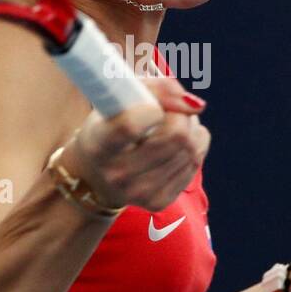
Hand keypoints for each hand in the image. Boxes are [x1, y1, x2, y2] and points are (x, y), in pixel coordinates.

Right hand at [61, 76, 210, 212]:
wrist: (95, 175)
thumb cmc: (109, 125)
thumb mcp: (118, 99)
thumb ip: (155, 89)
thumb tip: (195, 104)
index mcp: (99, 145)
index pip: (131, 125)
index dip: (153, 107)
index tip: (154, 105)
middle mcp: (117, 174)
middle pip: (176, 135)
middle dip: (180, 114)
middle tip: (170, 110)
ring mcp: (139, 193)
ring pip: (191, 148)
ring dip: (190, 127)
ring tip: (172, 123)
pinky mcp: (158, 202)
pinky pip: (195, 162)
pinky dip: (194, 144)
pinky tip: (176, 142)